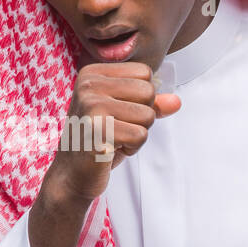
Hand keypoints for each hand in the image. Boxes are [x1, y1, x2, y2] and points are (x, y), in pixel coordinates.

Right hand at [46, 61, 179, 204]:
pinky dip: (132, 148)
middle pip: (148, 91)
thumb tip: (176, 101)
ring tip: (113, 139)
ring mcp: (91, 106)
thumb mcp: (124, 115)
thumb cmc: (98, 140)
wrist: (71, 174)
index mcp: (92, 74)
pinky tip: (111, 149)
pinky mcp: (97, 130)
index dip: (142, 98)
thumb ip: (150, 104)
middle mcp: (89, 85)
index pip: (144, 73)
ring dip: (137, 134)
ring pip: (147, 115)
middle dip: (142, 116)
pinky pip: (140, 135)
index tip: (117, 113)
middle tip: (116, 129)